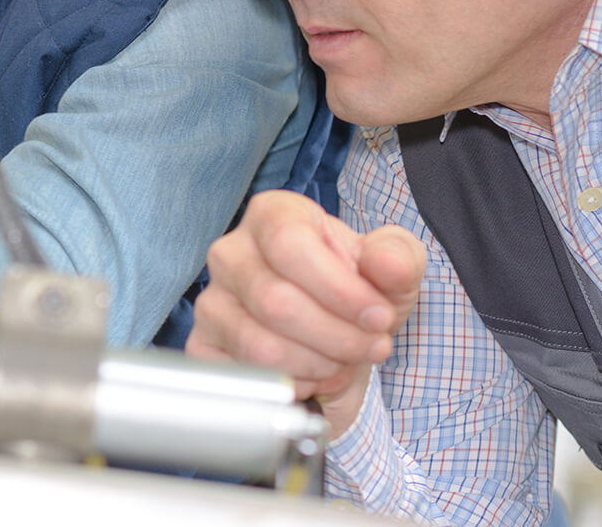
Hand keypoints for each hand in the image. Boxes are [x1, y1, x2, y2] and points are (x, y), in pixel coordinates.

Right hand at [186, 190, 425, 435]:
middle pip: (276, 301)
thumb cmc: (357, 294)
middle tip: (372, 346)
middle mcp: (230, 253)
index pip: (289, 245)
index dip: (339, 289)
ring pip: (261, 346)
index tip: (379, 317)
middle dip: (338, 336)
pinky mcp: (204, 347)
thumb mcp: (393, 271)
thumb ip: (397, 259)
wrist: (335, 338)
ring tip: (345, 360)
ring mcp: (211, 302)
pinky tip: (315, 374)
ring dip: (320, 364)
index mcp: (272, 216)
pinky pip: (248, 375)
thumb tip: (386, 264)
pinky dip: (296, 385)